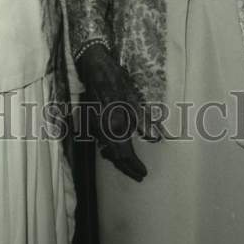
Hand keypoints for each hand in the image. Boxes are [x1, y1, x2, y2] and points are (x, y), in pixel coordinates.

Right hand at [76, 42, 161, 181]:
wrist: (94, 67)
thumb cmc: (115, 80)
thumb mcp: (132, 98)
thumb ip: (141, 119)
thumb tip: (152, 137)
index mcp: (114, 125)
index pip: (124, 154)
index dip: (134, 166)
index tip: (143, 173)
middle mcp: (102, 129)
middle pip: (114, 156)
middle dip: (126, 168)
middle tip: (138, 176)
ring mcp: (94, 125)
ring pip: (106, 149)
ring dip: (117, 160)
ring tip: (128, 167)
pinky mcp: (91, 120)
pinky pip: (100, 140)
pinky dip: (108, 149)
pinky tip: (114, 149)